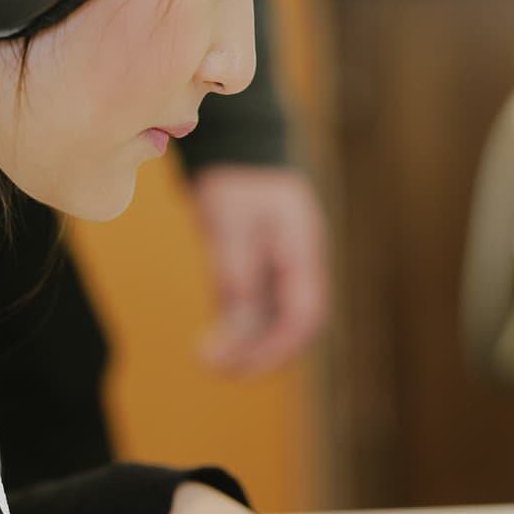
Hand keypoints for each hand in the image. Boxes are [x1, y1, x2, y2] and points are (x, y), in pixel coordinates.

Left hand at [190, 166, 327, 372]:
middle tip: (218, 369)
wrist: (234, 144)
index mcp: (303, 251)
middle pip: (293, 325)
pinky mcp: (262, 267)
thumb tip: (237, 337)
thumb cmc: (235, 178)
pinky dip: (238, 328)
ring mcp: (283, 266)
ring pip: (273, 320)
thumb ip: (237, 280)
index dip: (277, 348)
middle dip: (261, 354)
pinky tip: (212, 341)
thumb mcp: (231, 227)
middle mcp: (300, 265)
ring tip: (208, 359)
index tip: (241, 367)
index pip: (305, 315)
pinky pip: (256, 307)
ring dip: (247, 345)